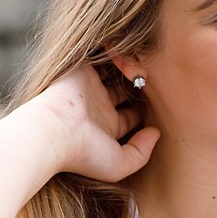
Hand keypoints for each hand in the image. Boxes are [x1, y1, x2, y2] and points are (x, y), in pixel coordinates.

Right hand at [29, 65, 160, 182]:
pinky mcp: (82, 69)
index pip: (131, 116)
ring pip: (116, 73)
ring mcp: (90, 87)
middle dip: (140, 87)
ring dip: (130, 68)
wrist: (52, 131)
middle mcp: (98, 106)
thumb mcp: (118, 165)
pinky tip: (133, 55)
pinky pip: (103, 55)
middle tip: (158, 80)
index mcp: (107, 127)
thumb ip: (142, 153)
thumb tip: (156, 133)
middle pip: (125, 92)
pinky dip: (116, 52)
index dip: (146, 111)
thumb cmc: (83, 152)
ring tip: (147, 65)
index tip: (164, 105)